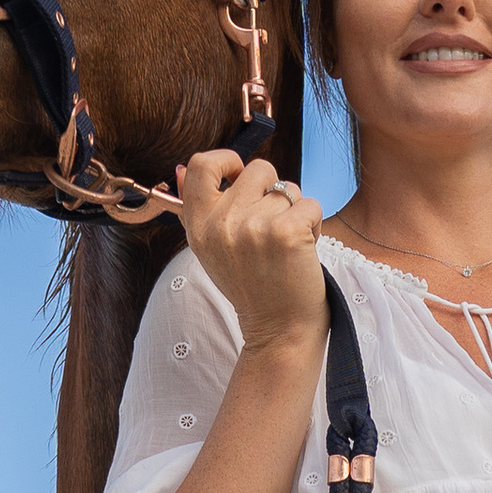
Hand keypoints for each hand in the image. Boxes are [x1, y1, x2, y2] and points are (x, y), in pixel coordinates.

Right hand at [178, 149, 326, 356]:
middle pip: (258, 169)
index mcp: (199, 226)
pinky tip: (303, 249)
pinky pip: (310, 204)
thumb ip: (196, 209)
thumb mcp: (212, 250)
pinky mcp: (287, 232)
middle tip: (272, 227)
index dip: (225, 161)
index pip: (200, 165)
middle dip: (273, 191)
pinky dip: (315, 224)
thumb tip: (177, 168)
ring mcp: (254, 227)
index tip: (239, 177)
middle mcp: (222, 224)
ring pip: (288, 188)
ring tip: (287, 244)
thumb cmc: (251, 288)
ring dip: (295, 211)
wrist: (278, 331)